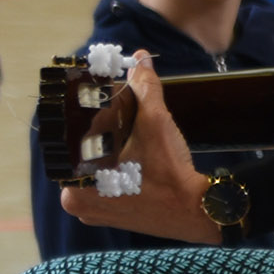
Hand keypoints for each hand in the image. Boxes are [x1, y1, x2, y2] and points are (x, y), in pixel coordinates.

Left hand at [57, 52, 223, 243]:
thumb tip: (140, 57)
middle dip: (101, 136)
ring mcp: (94, 213)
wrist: (202, 211)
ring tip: (129, 136)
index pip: (71, 142)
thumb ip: (144, 89)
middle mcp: (77, 204)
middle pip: (81, 155)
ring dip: (109, 152)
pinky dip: (117, 168)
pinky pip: (106, 184)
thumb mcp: (156, 124)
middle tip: (121, 120)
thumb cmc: (172, 174)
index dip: (90, 121)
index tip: (109, 110)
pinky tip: (132, 154)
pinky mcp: (112, 216)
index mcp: (73, 188)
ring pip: (94, 169)